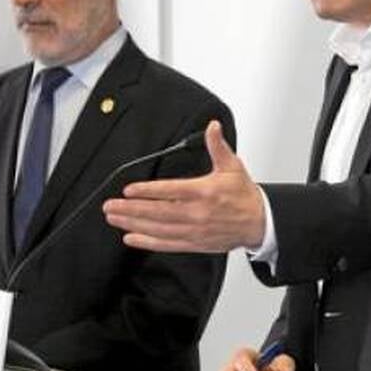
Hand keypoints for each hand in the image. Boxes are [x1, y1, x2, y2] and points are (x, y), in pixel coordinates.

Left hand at [103, 120, 265, 252]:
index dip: (147, 191)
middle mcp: (197, 213)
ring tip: (115, 218)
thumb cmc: (244, 195)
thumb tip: (212, 126)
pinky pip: (167, 244)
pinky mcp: (195, 243)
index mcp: (205, 192)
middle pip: (158, 212)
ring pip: (158, 228)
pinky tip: (131, 237)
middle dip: (131, 209)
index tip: (128, 190)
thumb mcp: (232, 166)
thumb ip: (218, 146)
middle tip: (110, 206)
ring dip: (134, 224)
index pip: (170, 191)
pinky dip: (148, 242)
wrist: (260, 222)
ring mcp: (195, 230)